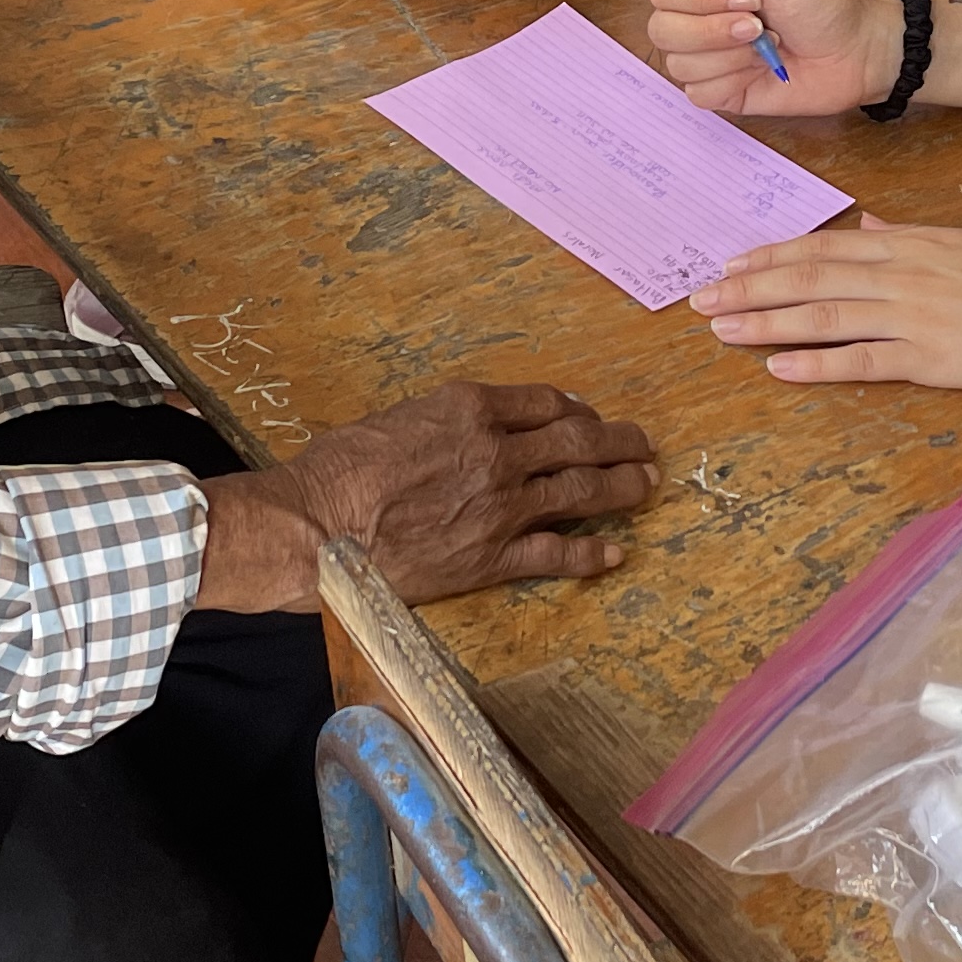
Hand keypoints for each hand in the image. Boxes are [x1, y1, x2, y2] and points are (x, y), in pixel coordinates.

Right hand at [200, 382, 654, 606]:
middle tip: (642, 445)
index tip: (589, 416)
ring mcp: (500, 506)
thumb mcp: (396, 418)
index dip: (575, 410)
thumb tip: (468, 424)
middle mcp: (496, 452)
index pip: (544, 403)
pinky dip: (591, 553)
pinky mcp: (492, 558)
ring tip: (646, 484)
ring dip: (621, 487)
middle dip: (618, 442)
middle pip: (577, 441)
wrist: (315, 526)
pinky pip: (557, 555)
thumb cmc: (339, 470)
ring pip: (581, 492)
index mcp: (469, 409)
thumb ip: (443, 420)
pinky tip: (615, 553)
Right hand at [641, 0, 891, 117]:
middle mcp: (696, 18)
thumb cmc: (817, 1)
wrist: (854, 50)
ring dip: (731, 56)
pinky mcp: (719, 91)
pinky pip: (698, 94)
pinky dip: (733, 81)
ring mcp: (706, 57)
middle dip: (715, 31)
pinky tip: (761, 71)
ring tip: (767, 46)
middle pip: (662, 30)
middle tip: (760, 25)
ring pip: (679, 64)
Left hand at [692, 218, 961, 390]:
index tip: (730, 265)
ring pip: (825, 315)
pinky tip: (780, 368)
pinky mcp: (932, 358)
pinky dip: (817, 363)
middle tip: (702, 298)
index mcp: (910, 243)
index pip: (825, 246)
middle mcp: (904, 273)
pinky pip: (863, 361)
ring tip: (722, 329)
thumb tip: (867, 223)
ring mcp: (916, 315)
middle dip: (750, 288)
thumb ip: (907, 236)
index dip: (772, 257)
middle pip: (811, 277)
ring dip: (767, 321)